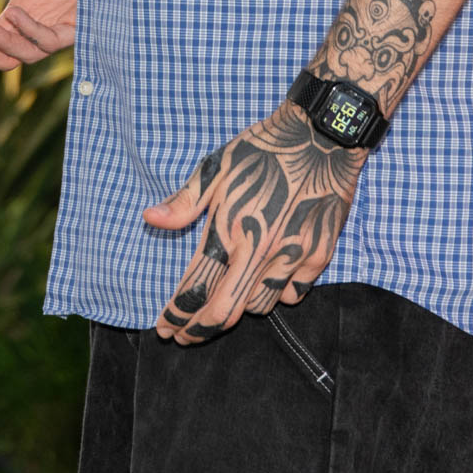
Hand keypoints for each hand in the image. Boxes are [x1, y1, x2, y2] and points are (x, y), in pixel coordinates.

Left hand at [144, 102, 365, 343]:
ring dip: (237, 309)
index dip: (175, 317)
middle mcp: (259, 250)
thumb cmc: (265, 148)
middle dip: (198, 331)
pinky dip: (276, 294)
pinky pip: (292, 294)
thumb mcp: (218, 165)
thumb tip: (149, 219)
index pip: (194, 290)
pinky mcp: (319, 255)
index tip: (164, 328)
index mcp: (229, 228)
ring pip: (258, 307)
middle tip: (183, 336)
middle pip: (224, 312)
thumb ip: (185, 201)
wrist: (322, 136)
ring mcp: (292, 255)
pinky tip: (267, 283)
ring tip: (225, 300)